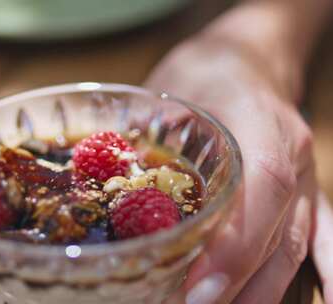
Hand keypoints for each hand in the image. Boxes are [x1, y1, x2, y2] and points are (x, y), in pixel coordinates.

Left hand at [145, 32, 331, 302]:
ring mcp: (305, 179)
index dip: (233, 245)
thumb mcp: (165, 94)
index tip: (197, 291)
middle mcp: (293, 155)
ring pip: (291, 250)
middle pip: (276, 236)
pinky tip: (323, 300)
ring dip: (254, 294)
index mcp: (259, 122)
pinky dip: (323, 275)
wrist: (245, 63)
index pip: (260, 187)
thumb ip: (144, 141)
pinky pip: (320, 240)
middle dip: (235, 287)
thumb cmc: (202, 75)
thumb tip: (102, 190)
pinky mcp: (305, 196)